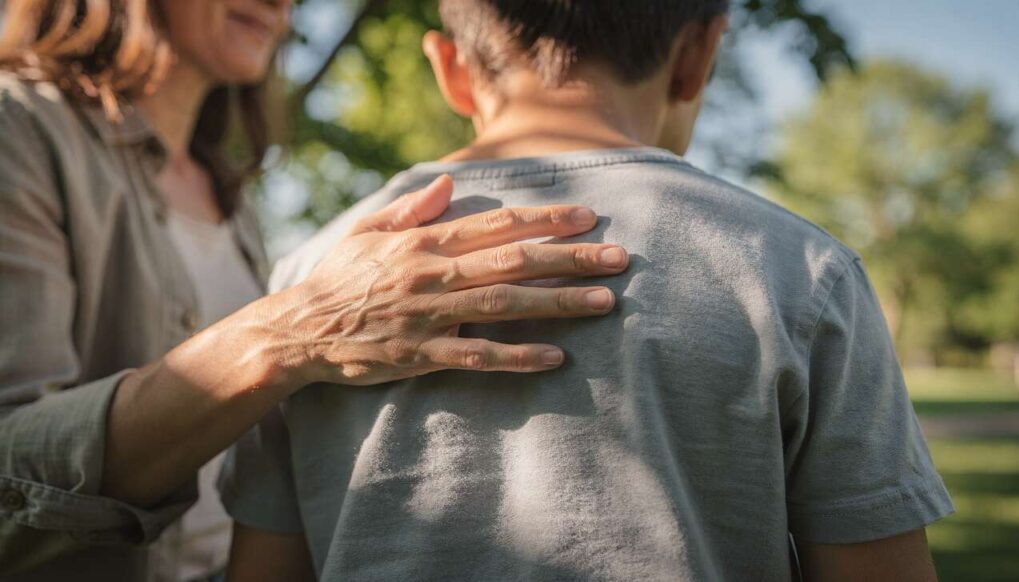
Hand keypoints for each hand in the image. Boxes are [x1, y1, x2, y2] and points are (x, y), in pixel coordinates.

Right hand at [264, 175, 628, 386]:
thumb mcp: (368, 231)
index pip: (497, 224)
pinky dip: (518, 356)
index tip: (589, 217)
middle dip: (570, 258)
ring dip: (558, 303)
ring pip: (505, 305)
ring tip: (605, 302)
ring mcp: (429, 315)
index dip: (546, 219)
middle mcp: (433, 273)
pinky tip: (556, 357)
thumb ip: (412, 209)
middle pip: (514, 261)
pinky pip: (477, 355)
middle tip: (619, 258)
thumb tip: (450, 184)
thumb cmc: (337, 278)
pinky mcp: (421, 355)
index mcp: (425, 241)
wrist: (299, 330)